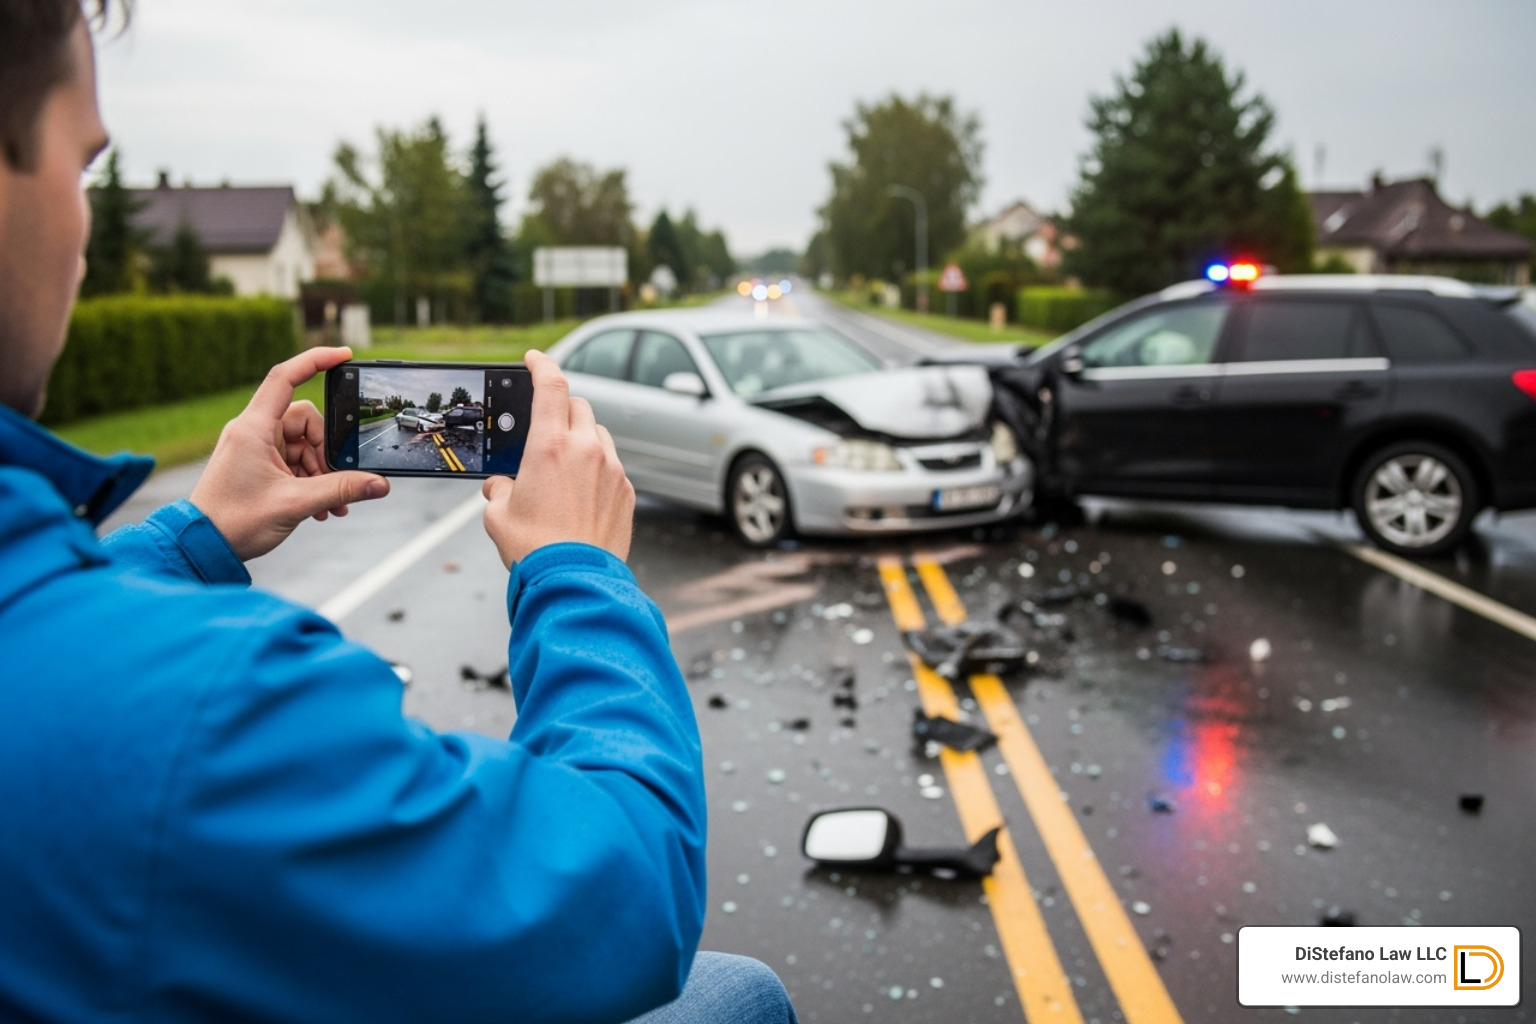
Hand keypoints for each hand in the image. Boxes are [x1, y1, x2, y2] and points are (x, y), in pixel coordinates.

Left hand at [190, 346, 389, 560]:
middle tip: (334, 484)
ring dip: (321, 473)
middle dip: (326, 452)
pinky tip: (319, 507)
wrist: (202, 546)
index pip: (285, 377)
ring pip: (304, 445)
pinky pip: (295, 462)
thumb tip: (379, 484)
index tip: (344, 355)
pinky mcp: (258, 465)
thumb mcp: (295, 504)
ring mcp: (255, 448)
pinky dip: (310, 480)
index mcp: (253, 428)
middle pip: (306, 422)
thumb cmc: (233, 521)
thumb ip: (341, 490)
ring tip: (328, 505)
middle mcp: (253, 431)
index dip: (315, 360)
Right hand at [482, 349, 633, 565]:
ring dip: (582, 438)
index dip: (542, 364)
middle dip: (560, 409)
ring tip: (563, 466)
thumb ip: (499, 490)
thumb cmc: (533, 549)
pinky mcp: (627, 491)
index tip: (535, 358)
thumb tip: (502, 487)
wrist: (575, 581)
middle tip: (545, 426)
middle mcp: (586, 449)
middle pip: (578, 406)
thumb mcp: (498, 515)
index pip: (551, 385)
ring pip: (599, 434)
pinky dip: (598, 469)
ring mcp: (612, 469)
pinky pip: (612, 466)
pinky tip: (582, 494)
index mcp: (549, 445)